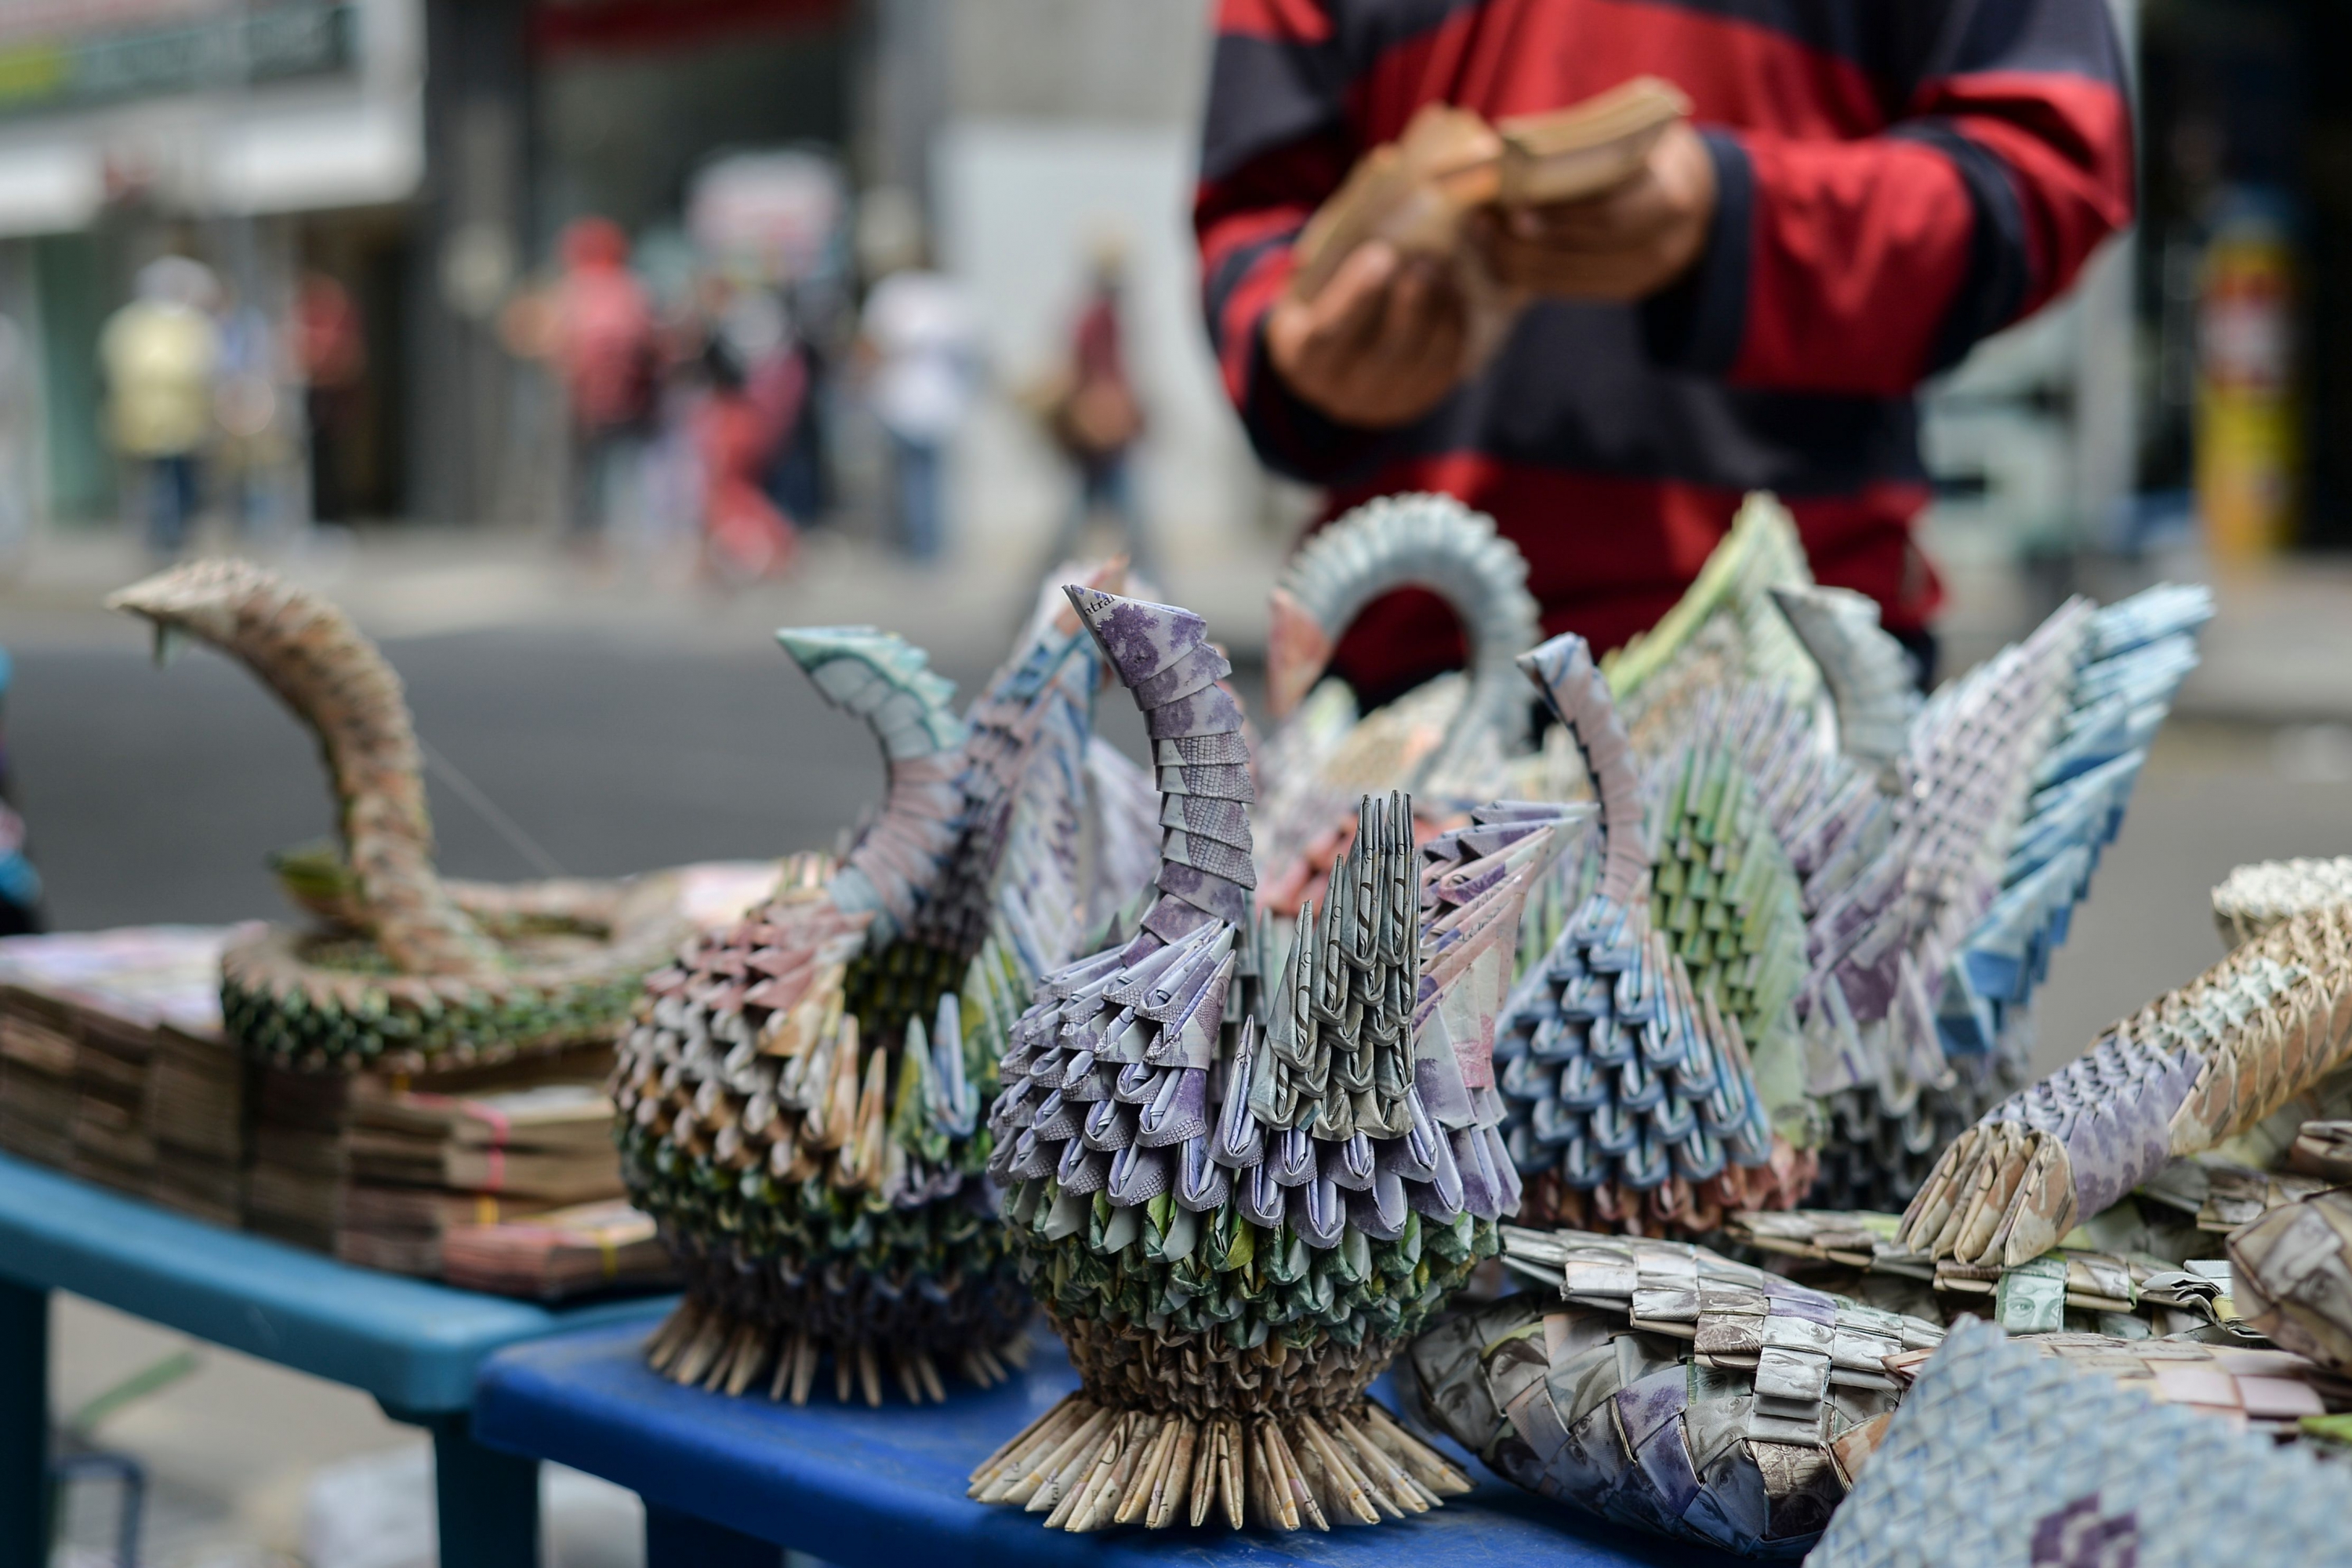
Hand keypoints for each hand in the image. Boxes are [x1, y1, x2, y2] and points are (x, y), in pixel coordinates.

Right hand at [1264, 240, 1467, 427]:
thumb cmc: (1322, 295)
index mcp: (1302, 356)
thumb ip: (1337, 245)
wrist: (1336, 350)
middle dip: (1411, 304)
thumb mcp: (1313, 275)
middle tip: (1429, 259)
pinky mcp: (1418, 398)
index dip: (1356, 296)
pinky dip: (1454, 326)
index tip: (1381, 255)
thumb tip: (1381, 185)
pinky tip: (1455, 291)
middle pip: (1384, 353)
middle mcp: (1340, 392)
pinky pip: (1445, 366)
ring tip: (1446, 268)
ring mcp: (1382, 402)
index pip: (1328, 334)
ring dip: (1439, 310)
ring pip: (1420, 360)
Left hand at [1471, 121, 1717, 300]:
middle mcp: (1661, 246)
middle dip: (1525, 240)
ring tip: (1481, 233)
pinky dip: (1526, 273)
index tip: (1512, 206)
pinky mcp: (1621, 290)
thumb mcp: (1630, 135)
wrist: (1692, 193)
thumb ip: (1581, 145)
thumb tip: (1500, 153)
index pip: (1609, 216)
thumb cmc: (1646, 151)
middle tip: (1483, 220)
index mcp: (1669, 198)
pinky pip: (1565, 288)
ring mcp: (1641, 275)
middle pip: (1582, 253)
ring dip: (1515, 259)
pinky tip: (1496, 253)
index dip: (1559, 217)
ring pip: (1567, 278)